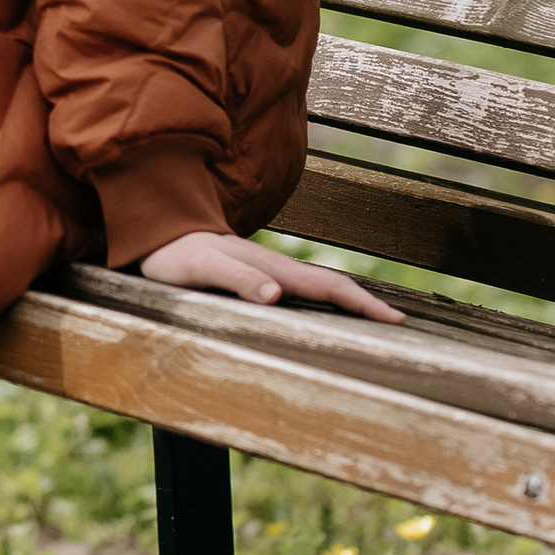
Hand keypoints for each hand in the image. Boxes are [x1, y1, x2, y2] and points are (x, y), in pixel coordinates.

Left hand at [137, 229, 400, 320]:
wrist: (154, 231)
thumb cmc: (173, 254)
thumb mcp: (201, 268)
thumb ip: (236, 279)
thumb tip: (276, 296)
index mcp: (269, 268)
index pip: (325, 285)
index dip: (360, 302)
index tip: (392, 318)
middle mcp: (274, 268)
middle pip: (330, 284)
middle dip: (366, 302)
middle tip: (399, 323)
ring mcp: (266, 270)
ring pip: (317, 285)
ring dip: (349, 301)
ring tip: (376, 319)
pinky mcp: (256, 276)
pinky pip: (300, 289)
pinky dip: (324, 299)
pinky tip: (328, 312)